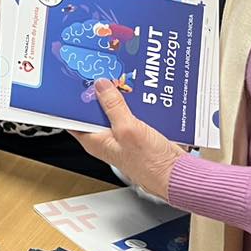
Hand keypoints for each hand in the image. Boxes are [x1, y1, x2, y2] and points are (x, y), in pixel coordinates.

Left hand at [70, 79, 185, 200]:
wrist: (177, 175)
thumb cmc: (151, 164)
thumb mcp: (128, 130)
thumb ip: (113, 107)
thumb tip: (101, 86)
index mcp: (94, 141)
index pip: (74, 118)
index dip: (74, 100)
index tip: (75, 83)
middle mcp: (105, 139)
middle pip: (95, 111)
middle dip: (99, 94)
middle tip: (102, 75)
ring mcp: (122, 136)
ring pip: (115, 110)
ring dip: (119, 97)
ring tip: (121, 81)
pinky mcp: (137, 134)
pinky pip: (131, 113)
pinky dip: (134, 104)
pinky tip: (138, 94)